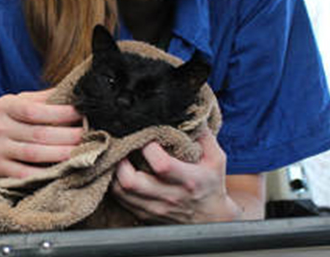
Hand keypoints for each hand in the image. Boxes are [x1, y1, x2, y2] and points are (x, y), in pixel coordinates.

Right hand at [0, 89, 83, 178]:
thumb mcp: (10, 103)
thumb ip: (38, 98)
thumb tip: (69, 89)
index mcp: (5, 107)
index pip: (36, 110)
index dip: (61, 113)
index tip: (82, 113)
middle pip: (40, 134)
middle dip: (68, 135)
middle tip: (90, 135)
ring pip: (35, 154)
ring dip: (62, 154)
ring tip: (82, 152)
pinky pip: (25, 174)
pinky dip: (45, 173)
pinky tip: (62, 170)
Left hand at [111, 128, 240, 223]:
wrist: (211, 218)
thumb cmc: (211, 183)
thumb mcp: (216, 158)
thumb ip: (203, 134)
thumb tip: (188, 110)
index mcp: (189, 180)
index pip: (161, 165)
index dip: (148, 147)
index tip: (146, 135)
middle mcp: (169, 196)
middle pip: (131, 181)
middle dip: (121, 160)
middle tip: (122, 146)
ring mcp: (154, 208)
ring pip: (120, 191)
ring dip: (114, 171)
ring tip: (117, 156)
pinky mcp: (144, 214)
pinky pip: (120, 200)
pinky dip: (115, 184)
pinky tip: (119, 171)